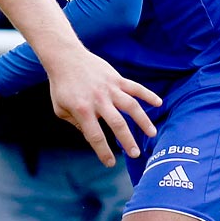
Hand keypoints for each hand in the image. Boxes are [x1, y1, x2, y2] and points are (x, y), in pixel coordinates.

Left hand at [47, 50, 160, 165]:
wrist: (64, 58)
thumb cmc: (61, 86)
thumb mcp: (61, 109)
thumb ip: (76, 124)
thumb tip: (91, 137)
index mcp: (82, 110)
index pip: (95, 136)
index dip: (103, 152)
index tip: (111, 163)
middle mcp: (98, 100)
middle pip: (117, 124)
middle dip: (127, 141)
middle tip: (135, 154)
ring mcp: (109, 88)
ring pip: (131, 106)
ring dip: (143, 121)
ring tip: (152, 134)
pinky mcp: (116, 78)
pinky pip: (135, 87)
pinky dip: (148, 95)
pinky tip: (158, 103)